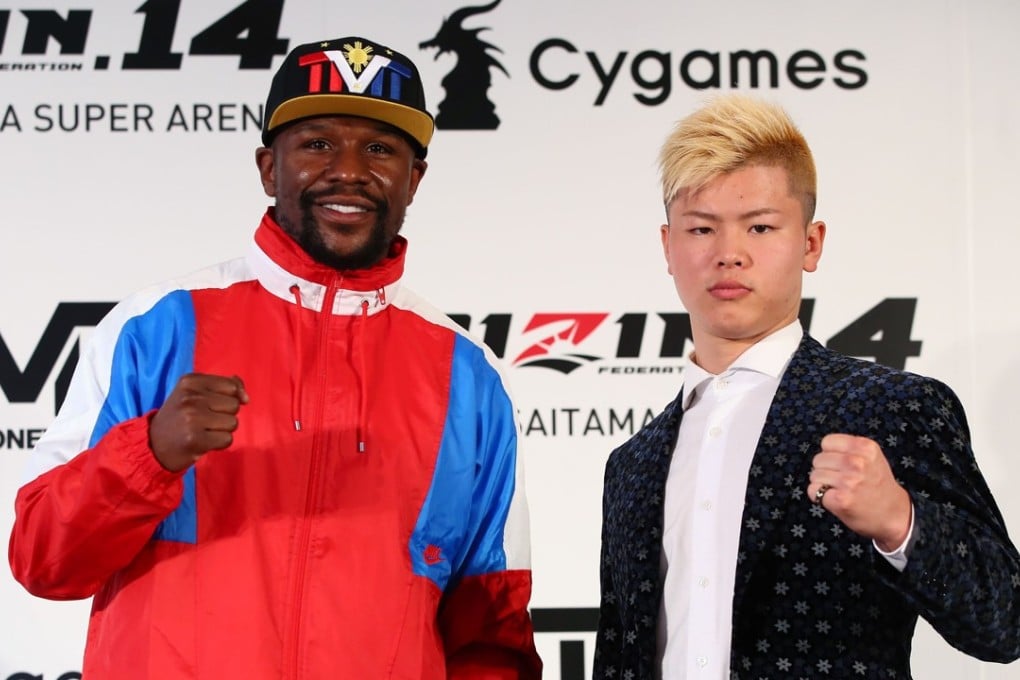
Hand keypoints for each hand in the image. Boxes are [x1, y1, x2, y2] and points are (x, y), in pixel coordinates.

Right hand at [149, 373, 248, 471]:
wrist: (154, 445)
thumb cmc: (181, 417)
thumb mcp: (196, 393)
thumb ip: (225, 387)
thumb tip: (246, 397)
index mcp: (190, 381)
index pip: (231, 386)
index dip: (230, 398)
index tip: (212, 406)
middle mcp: (190, 397)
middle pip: (234, 405)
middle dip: (224, 415)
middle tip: (203, 421)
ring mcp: (192, 418)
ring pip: (233, 423)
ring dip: (222, 430)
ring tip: (203, 431)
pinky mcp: (195, 439)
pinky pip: (227, 439)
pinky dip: (219, 444)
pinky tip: (203, 442)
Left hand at [808, 433, 911, 550]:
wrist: (894, 514)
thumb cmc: (879, 485)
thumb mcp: (873, 457)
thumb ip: (851, 449)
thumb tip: (824, 449)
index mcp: (865, 447)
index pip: (827, 442)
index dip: (830, 454)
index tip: (840, 464)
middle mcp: (857, 462)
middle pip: (818, 459)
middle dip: (825, 469)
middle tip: (842, 480)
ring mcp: (848, 481)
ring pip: (814, 475)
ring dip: (822, 484)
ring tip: (840, 490)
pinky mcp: (840, 499)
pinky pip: (813, 491)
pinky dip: (820, 497)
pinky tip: (836, 499)